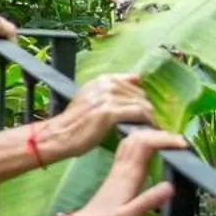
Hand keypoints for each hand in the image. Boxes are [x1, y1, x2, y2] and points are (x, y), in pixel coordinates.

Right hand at [35, 74, 155, 160]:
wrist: (59, 135)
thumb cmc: (76, 122)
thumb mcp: (92, 98)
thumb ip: (111, 90)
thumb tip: (137, 79)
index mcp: (102, 80)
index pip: (134, 82)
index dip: (143, 97)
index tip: (149, 110)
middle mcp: (105, 84)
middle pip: (140, 93)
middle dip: (150, 108)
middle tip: (154, 122)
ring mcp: (107, 97)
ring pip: (141, 103)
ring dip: (151, 117)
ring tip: (155, 127)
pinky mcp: (109, 112)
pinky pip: (138, 114)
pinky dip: (147, 122)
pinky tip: (150, 129)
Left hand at [66, 128, 186, 215]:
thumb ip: (149, 201)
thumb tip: (171, 186)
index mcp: (128, 175)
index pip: (146, 145)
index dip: (164, 140)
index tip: (184, 145)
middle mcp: (122, 167)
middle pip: (139, 138)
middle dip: (161, 135)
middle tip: (182, 143)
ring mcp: (118, 169)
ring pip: (132, 141)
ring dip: (151, 136)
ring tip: (170, 142)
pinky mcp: (116, 173)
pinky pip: (128, 149)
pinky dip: (141, 142)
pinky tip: (149, 148)